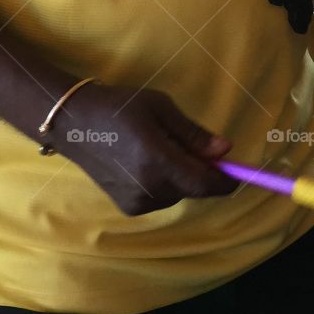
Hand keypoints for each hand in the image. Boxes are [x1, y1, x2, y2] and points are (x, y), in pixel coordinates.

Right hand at [57, 82, 237, 214]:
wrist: (74, 123)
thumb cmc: (120, 106)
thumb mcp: (160, 108)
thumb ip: (193, 133)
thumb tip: (226, 150)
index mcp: (157, 159)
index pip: (204, 183)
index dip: (226, 180)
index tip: (239, 172)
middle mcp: (148, 187)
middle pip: (193, 188)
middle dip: (200, 171)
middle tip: (185, 143)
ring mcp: (136, 201)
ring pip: (178, 193)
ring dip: (181, 177)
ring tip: (158, 148)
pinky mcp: (128, 208)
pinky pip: (161, 198)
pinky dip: (164, 183)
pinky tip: (145, 163)